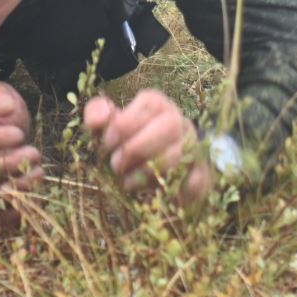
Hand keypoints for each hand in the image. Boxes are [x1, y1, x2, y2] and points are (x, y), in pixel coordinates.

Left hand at [83, 90, 212, 205]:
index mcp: (157, 105)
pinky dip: (170, 188)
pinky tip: (150, 193)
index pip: (150, 103)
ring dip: (147, 171)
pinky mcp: (200, 173)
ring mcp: (193, 147)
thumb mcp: (106, 127)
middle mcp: (179, 121)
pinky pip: (193, 179)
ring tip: (127, 181)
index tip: (108, 142)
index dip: (127, 122)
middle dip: (137, 147)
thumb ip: (97, 114)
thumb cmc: (125, 143)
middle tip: (116, 165)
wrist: (152, 172)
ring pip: (178, 154)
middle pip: (168, 126)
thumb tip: (106, 114)